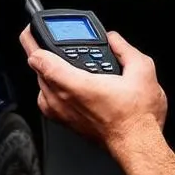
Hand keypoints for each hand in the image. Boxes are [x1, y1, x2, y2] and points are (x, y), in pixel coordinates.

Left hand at [20, 28, 167, 154]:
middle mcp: (63, 100)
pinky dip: (50, 88)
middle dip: (42, 52)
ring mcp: (61, 113)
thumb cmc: (138, 116)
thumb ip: (125, 48)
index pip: (40, 59)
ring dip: (46, 71)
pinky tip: (64, 83)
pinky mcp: (64, 123)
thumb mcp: (142, 70)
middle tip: (47, 40)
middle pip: (37, 70)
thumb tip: (114, 39)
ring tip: (58, 60)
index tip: (33, 30)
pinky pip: (46, 100)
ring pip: (40, 85)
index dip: (33, 40)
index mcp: (76, 84)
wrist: (138, 145)